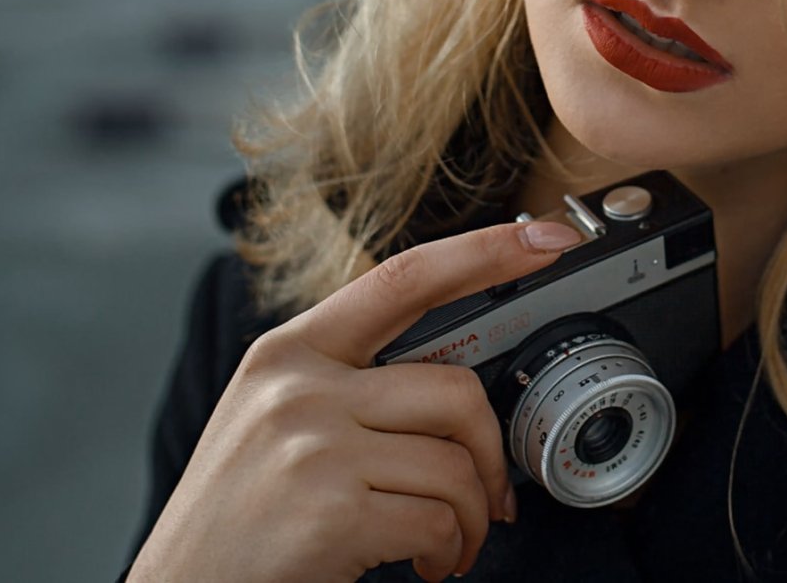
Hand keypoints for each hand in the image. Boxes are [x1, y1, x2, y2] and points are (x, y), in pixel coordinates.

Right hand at [128, 220, 584, 581]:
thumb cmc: (238, 519)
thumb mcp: (271, 421)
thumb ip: (345, 384)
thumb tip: (452, 385)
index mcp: (289, 353)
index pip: (403, 278)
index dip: (485, 251)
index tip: (548, 237)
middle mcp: (298, 390)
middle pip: (455, 391)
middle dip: (488, 456)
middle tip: (483, 500)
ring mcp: (312, 448)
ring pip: (456, 465)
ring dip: (469, 520)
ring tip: (442, 544)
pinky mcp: (330, 512)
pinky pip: (438, 520)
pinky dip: (446, 552)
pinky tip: (420, 564)